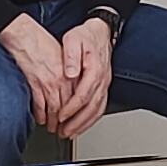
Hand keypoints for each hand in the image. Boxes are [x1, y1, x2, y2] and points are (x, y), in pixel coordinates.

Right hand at [0, 16, 76, 130]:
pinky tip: (40, 119)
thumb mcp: (62, 57)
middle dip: (67, 122)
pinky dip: (40, 115)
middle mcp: (62, 79)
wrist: (25, 36)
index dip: (77, 113)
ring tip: (53, 128)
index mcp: (71, 72)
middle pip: (68, 107)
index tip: (76, 120)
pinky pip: (39, 106)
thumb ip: (68, 73)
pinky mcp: (35, 84)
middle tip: (65, 130)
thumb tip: (71, 86)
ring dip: (54, 122)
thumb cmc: (41, 43)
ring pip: (55, 110)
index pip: (78, 98)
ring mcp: (48, 83)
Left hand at [53, 17, 117, 138]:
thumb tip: (69, 73)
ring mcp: (105, 84)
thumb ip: (71, 57)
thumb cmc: (85, 35)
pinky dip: (91, 119)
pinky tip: (82, 125)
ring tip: (70, 133)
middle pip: (91, 107)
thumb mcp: (73, 39)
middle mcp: (102, 79)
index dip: (72, 108)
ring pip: (97, 110)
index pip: (84, 95)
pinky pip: (100, 107)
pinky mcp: (104, 86)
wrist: (100, 31)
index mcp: (95, 69)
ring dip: (84, 124)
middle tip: (64, 132)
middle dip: (77, 122)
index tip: (61, 116)